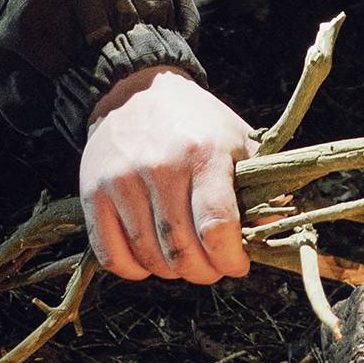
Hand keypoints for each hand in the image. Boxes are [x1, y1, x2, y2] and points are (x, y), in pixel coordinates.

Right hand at [79, 66, 255, 282]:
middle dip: (205, 271)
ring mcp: (122, 182)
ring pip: (150, 258)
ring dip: (172, 271)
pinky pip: (113, 256)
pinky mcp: (94, 194)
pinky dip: (135, 269)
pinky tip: (150, 257)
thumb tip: (269, 233)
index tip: (238, 262)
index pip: (217, 227)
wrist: (135, 90)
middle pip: (182, 251)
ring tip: (184, 257)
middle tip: (212, 265)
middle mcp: (160, 167)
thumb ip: (258, 188)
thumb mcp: (236, 142)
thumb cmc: (195, 122)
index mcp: (203, 153)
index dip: (231, 259)